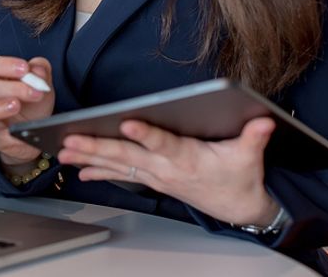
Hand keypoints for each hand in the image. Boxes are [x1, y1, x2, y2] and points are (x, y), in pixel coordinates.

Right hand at [0, 53, 53, 164]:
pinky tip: (19, 131)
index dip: (3, 65)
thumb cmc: (28, 102)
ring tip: (17, 106)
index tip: (25, 68)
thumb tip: (38, 69)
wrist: (32, 130)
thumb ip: (39, 72)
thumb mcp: (38, 83)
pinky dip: (7, 135)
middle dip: (11, 87)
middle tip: (33, 90)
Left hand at [57, 117, 278, 225]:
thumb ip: (254, 137)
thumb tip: (264, 120)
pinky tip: (79, 169)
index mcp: (187, 158)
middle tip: (72, 140)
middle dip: (96, 147)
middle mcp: (165, 168)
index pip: (163, 143)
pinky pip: (120, 175)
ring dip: (88, 159)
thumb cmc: (240, 178)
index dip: (146, 134)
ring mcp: (155, 176)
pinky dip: (98, 171)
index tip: (127, 122)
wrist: (238, 208)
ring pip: (116, 165)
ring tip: (63, 152)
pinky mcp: (152, 180)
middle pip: (127, 155)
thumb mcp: (250, 157)